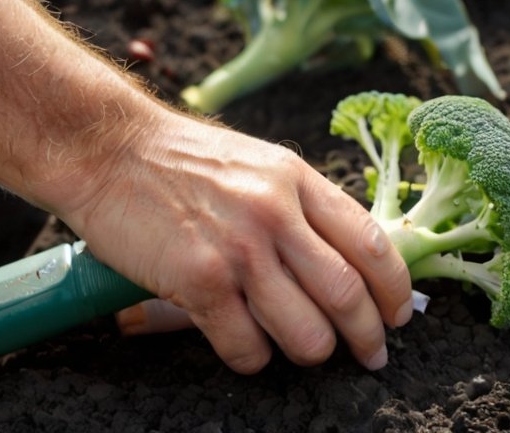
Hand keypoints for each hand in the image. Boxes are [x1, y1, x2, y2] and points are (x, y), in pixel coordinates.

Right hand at [54, 107, 414, 373]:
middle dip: (368, 337)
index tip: (399, 314)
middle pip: (349, 296)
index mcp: (297, 180)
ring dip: (313, 353)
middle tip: (370, 355)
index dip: (396, 290)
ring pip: (307, 332)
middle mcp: (276, 214)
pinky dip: (254, 359)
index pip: (373, 243)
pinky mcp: (200, 282)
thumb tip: (345, 255)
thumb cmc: (181, 159)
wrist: (109, 150)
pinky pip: (247, 347)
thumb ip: (302, 205)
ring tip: (305, 351)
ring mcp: (239, 250)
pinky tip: (246, 347)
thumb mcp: (259, 163)